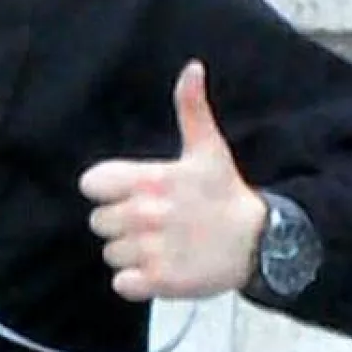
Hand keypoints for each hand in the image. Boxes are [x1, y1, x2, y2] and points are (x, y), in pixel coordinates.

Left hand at [79, 61, 267, 303]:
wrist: (259, 242)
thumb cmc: (226, 193)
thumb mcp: (208, 148)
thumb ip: (191, 108)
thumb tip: (192, 68)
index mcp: (150, 180)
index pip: (92, 184)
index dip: (107, 190)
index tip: (130, 193)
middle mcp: (145, 214)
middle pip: (99, 222)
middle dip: (120, 222)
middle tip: (152, 221)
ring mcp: (150, 250)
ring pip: (111, 253)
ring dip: (129, 252)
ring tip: (160, 244)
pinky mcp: (158, 281)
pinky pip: (121, 283)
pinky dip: (135, 280)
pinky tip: (158, 268)